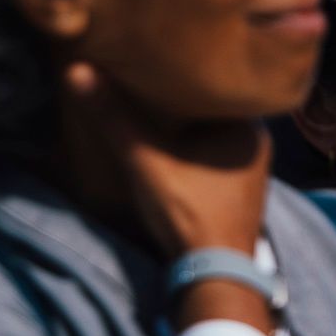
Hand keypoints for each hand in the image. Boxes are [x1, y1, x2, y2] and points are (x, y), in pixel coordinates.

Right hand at [64, 63, 270, 262]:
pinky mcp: (236, 195)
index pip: (218, 85)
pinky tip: (168, 143)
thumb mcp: (147, 161)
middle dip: (184, 99)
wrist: (214, 280)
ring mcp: (249, 174)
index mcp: (250, 129)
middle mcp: (257, 147)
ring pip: (211, 136)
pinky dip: (191, 150)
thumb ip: (115, 118)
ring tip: (154, 103)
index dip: (188, 72)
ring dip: (187, 128)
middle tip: (151, 75)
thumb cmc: (191, 213)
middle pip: (212, 111)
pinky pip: (211, 158)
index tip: (161, 56)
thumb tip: (79, 71)